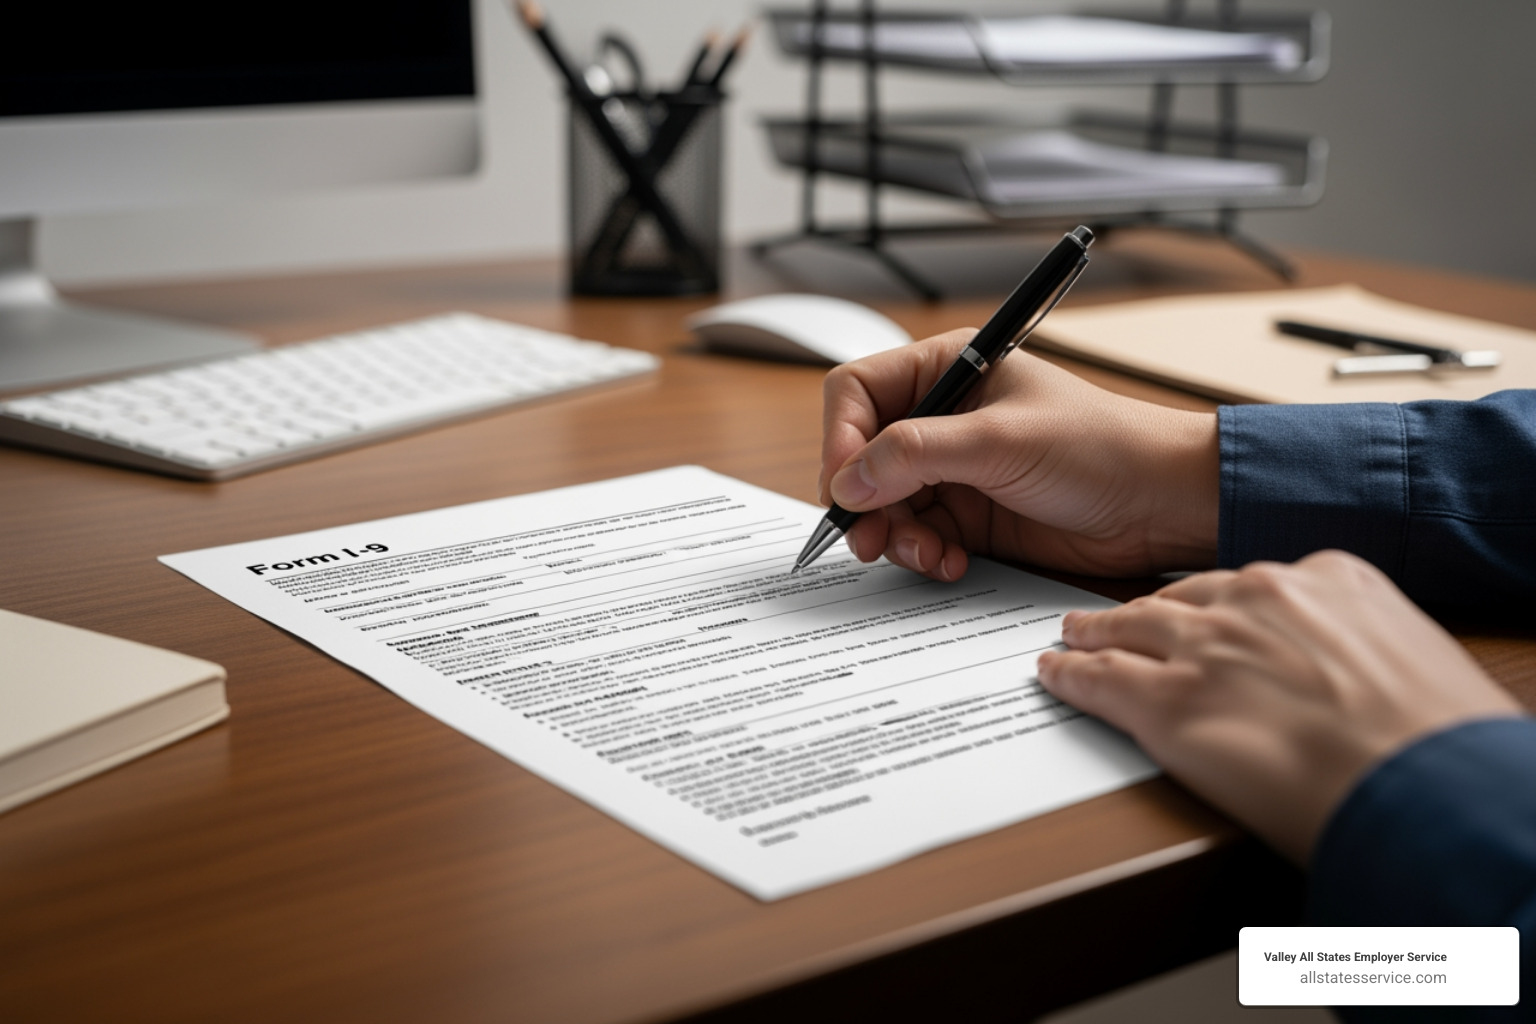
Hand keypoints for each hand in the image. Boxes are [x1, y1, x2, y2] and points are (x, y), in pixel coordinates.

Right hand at [820, 330, 1219, 580]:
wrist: (1160, 505)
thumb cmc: (1101, 447)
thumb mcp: (1001, 441)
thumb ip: (916, 454)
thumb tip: (848, 480)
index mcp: (947, 368)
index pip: (857, 393)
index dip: (840, 438)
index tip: (844, 486)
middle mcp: (942, 415)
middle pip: (860, 455)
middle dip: (864, 500)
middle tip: (872, 539)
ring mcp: (952, 468)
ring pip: (882, 503)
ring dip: (895, 535)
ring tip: (928, 552)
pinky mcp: (967, 515)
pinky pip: (915, 535)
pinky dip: (922, 553)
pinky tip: (951, 561)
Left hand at [1036, 551, 1525, 862]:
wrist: (1423, 784)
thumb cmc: (1436, 740)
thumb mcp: (1418, 662)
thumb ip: (1364, 653)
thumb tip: (1354, 681)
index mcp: (1329, 579)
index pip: (1255, 586)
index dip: (1225, 606)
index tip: (1212, 614)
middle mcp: (1258, 599)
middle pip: (1181, 598)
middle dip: (1149, 611)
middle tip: (1119, 618)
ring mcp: (1206, 647)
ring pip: (1130, 628)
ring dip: (1097, 633)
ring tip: (1074, 636)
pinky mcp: (1167, 703)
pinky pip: (1101, 680)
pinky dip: (1071, 676)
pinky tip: (1054, 674)